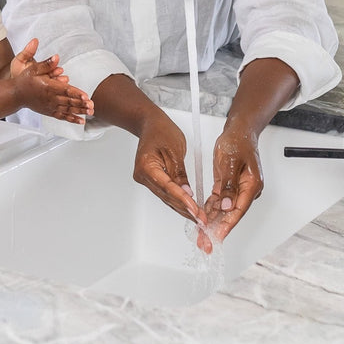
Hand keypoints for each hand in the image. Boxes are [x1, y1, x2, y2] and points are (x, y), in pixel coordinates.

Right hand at [12, 39, 93, 122]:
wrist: (16, 95)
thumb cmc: (25, 80)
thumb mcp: (34, 69)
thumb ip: (47, 64)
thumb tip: (56, 57)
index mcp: (48, 87)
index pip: (65, 90)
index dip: (76, 93)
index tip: (86, 96)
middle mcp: (50, 98)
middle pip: (69, 101)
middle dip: (81, 104)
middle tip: (92, 106)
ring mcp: (50, 106)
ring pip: (67, 109)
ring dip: (80, 111)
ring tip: (90, 112)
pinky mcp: (49, 112)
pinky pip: (62, 116)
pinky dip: (72, 119)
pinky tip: (81, 121)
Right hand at [133, 112, 205, 230]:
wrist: (150, 124)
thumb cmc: (161, 130)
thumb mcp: (175, 149)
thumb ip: (180, 173)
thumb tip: (187, 192)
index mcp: (146, 166)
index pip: (167, 187)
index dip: (182, 200)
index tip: (195, 210)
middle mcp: (142, 176)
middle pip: (166, 196)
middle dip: (185, 208)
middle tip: (201, 219)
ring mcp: (146, 179)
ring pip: (166, 198)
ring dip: (182, 207)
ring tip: (198, 218)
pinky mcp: (152, 180)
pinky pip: (166, 192)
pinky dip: (178, 200)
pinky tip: (189, 208)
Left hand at [199, 123, 263, 253]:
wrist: (238, 131)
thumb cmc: (238, 142)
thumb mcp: (231, 162)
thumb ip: (228, 185)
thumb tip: (226, 205)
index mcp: (251, 186)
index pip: (238, 210)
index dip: (227, 225)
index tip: (217, 237)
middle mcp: (246, 190)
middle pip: (230, 214)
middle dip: (217, 229)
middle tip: (205, 243)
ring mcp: (237, 189)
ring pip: (223, 210)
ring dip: (212, 223)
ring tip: (201, 236)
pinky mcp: (228, 186)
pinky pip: (219, 201)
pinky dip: (210, 210)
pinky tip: (202, 219)